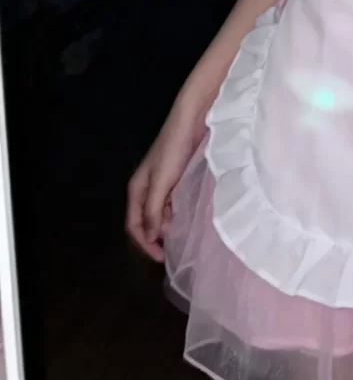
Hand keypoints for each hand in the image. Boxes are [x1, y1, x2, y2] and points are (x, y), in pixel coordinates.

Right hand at [125, 95, 207, 261]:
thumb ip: (154, 210)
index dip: (145, 244)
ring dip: (168, 228)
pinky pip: (171, 204)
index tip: (162, 258)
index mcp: (137, 190)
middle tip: (174, 252)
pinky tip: (188, 220)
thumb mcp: (162, 182)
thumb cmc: (173, 150)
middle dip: (156, 238)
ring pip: (160, 214)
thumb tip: (150, 238)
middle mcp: (146, 189)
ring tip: (183, 239)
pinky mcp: (175, 179)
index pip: (134, 225)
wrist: (191, 121)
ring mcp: (161, 184)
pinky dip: (177, 215)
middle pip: (146, 221)